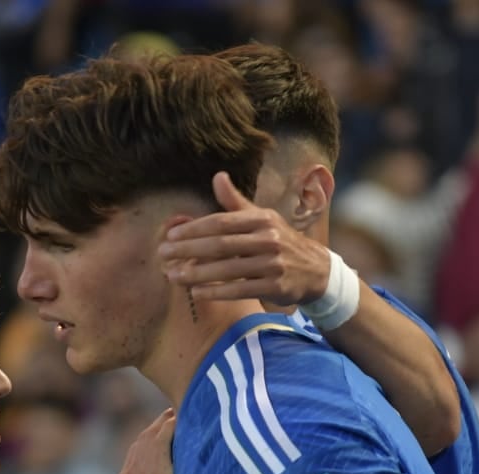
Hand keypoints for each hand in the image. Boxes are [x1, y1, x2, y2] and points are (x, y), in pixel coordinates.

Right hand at [118, 409, 177, 473]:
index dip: (146, 440)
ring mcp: (139, 469)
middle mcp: (128, 472)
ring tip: (174, 414)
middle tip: (167, 416)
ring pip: (149, 438)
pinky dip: (168, 429)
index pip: (134, 453)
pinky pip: (160, 441)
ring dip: (162, 424)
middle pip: (140, 441)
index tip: (157, 432)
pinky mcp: (153, 468)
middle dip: (154, 427)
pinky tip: (177, 421)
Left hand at [158, 172, 329, 306]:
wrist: (316, 271)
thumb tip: (217, 176)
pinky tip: (196, 292)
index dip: (194, 229)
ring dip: (197, 273)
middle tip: (163, 256)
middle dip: (188, 250)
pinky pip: (240, 290)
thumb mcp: (261, 218)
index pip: (221, 222)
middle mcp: (268, 238)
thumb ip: (235, 202)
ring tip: (173, 276)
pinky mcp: (275, 286)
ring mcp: (273, 263)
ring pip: (227, 269)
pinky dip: (217, 292)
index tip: (170, 237)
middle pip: (221, 245)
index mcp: (261, 219)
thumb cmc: (280, 242)